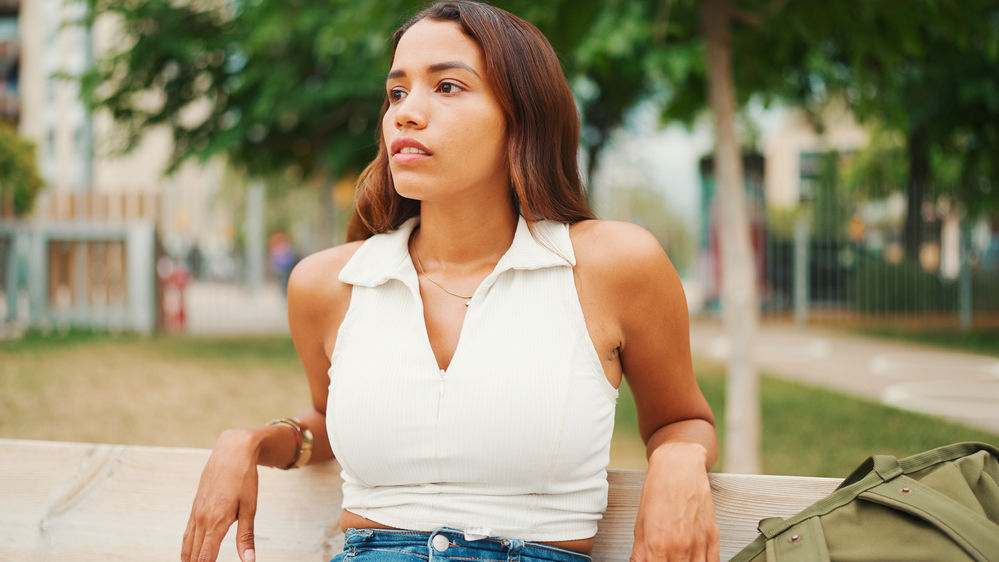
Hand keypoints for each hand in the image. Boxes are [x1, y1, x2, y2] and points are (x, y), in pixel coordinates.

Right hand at [182, 429, 260, 561]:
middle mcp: (202, 519)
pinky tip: (189, 555)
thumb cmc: (244, 478)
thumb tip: (248, 561)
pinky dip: (187, 548)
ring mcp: (196, 513)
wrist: (232, 451)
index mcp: (216, 522)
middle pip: (193, 555)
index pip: (205, 558)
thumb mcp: (250, 507)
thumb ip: (246, 536)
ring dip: (189, 560)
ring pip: (187, 546)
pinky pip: (187, 533)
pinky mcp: (195, 507)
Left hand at [631, 442, 719, 561]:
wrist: (679, 466)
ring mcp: (699, 542)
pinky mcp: (713, 536)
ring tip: (680, 558)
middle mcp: (680, 547)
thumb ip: (639, 553)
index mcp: (658, 545)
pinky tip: (695, 559)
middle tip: (666, 558)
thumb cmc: (657, 491)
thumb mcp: (640, 524)